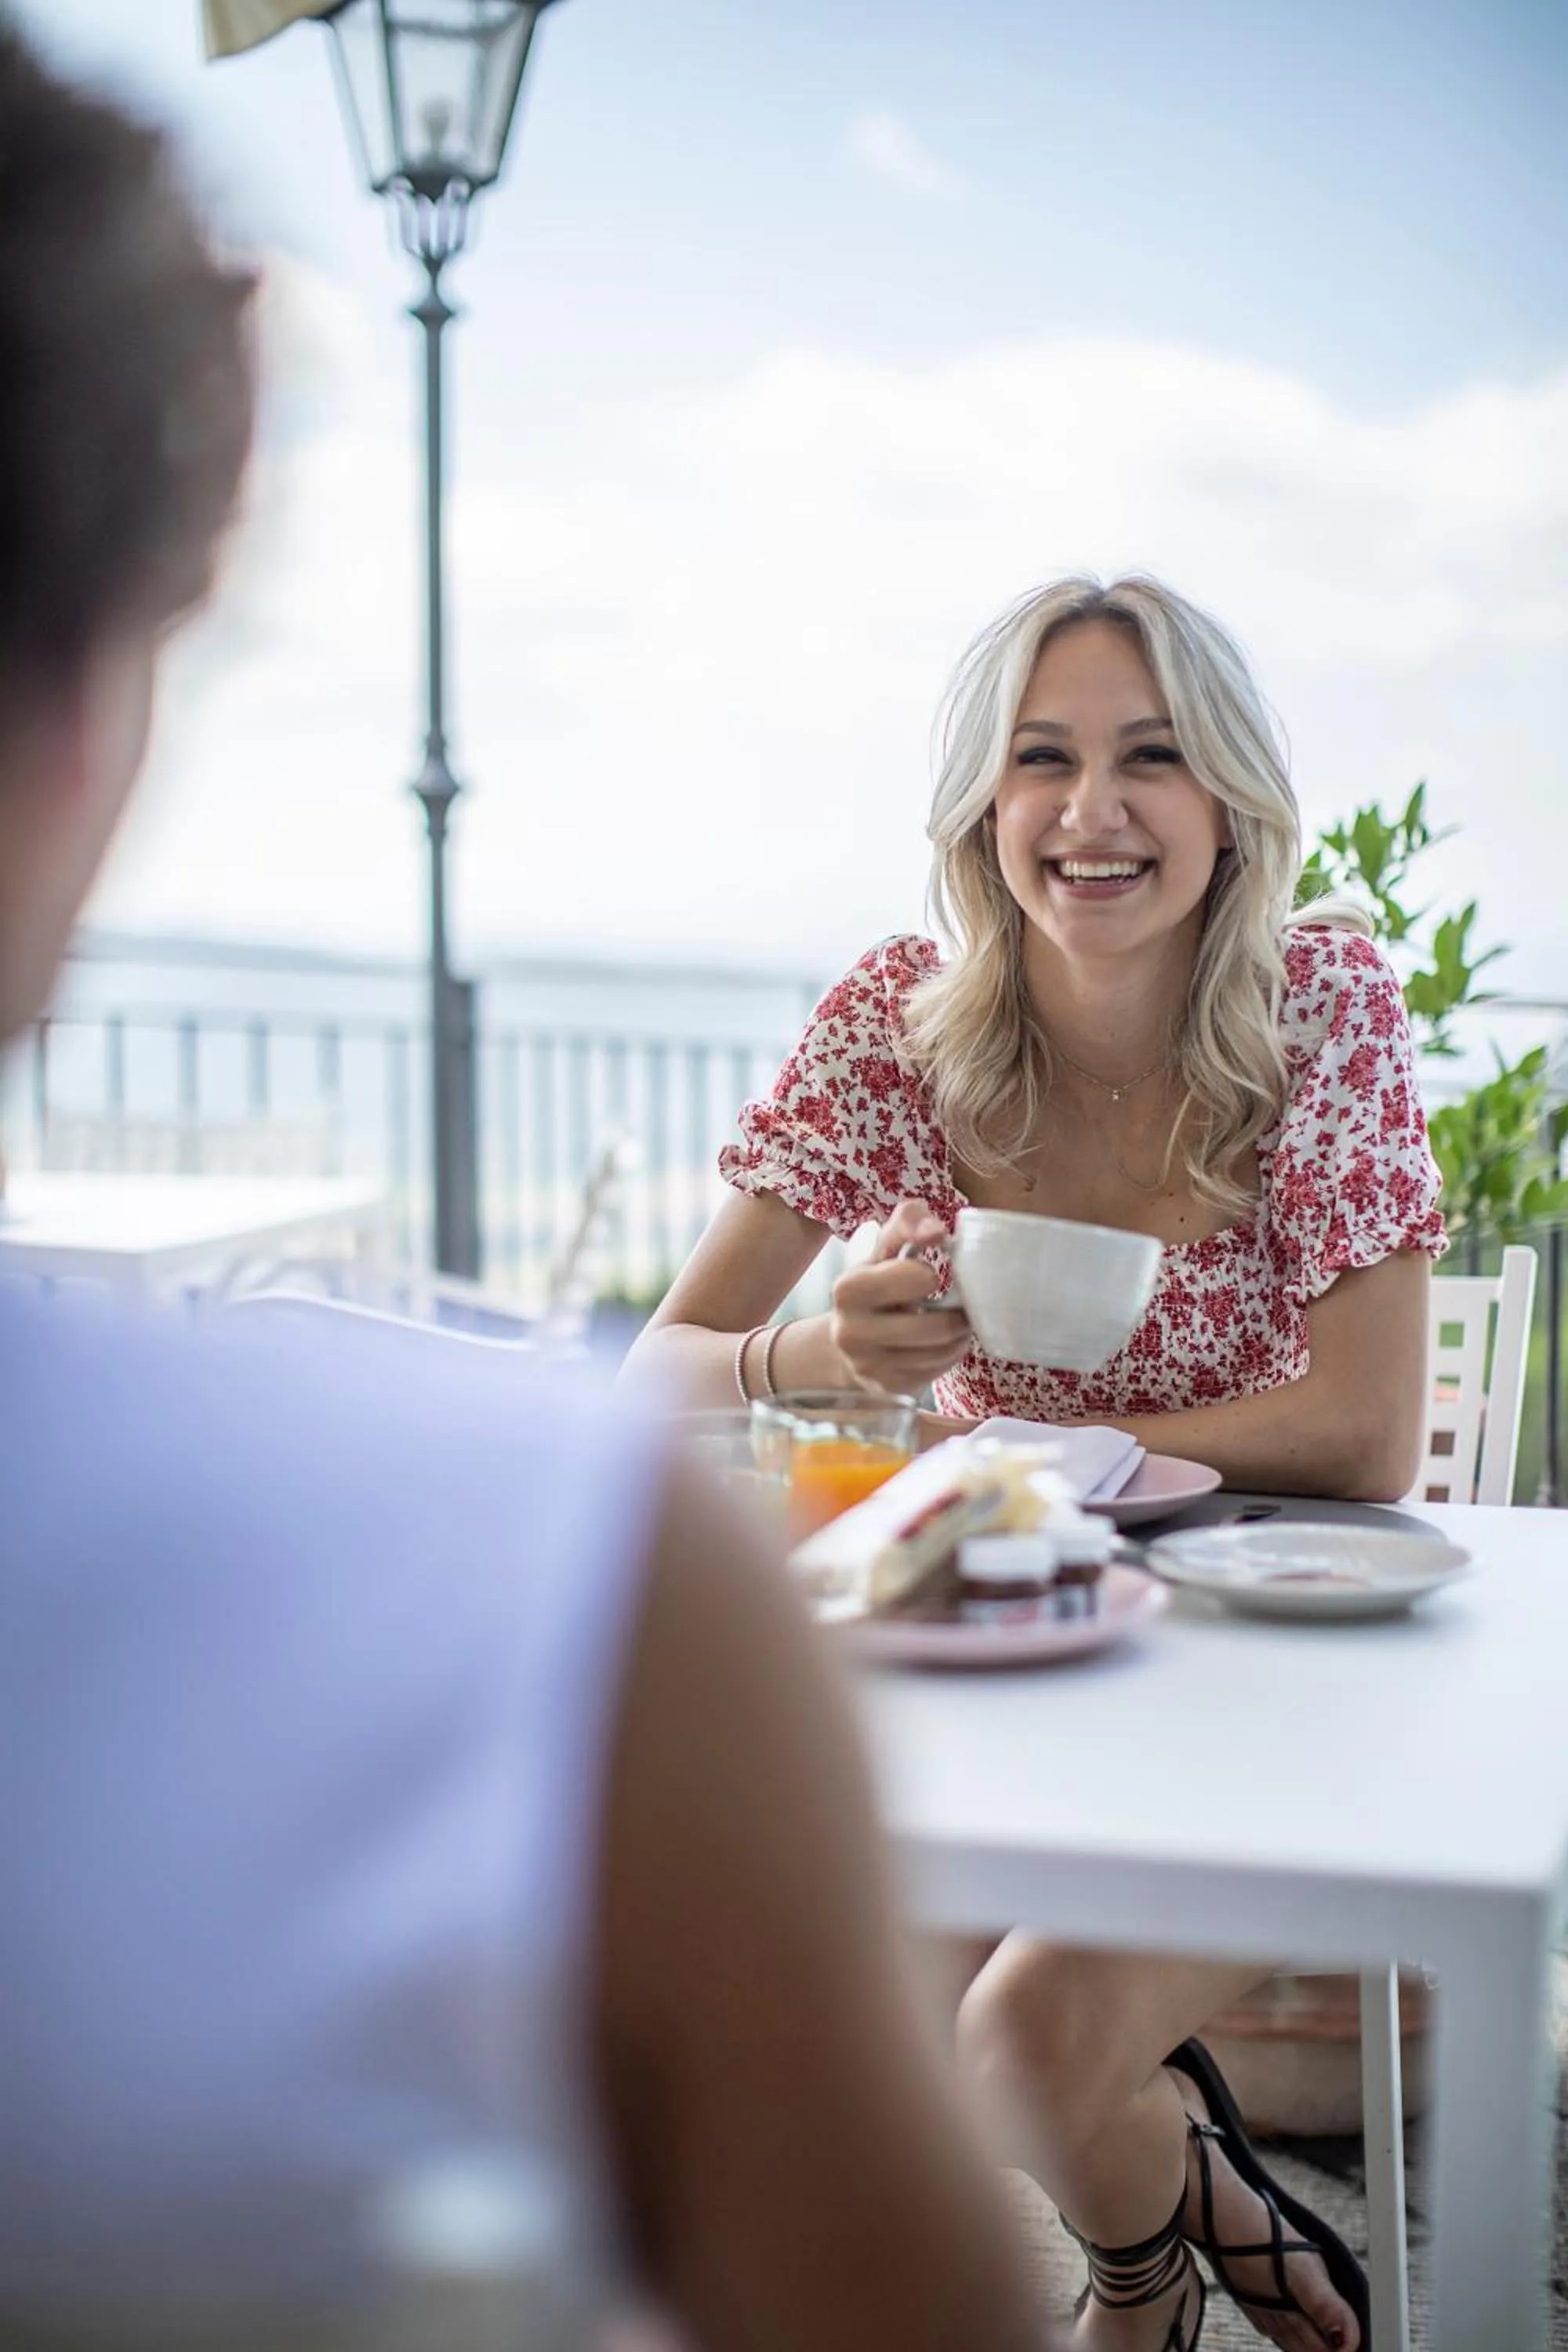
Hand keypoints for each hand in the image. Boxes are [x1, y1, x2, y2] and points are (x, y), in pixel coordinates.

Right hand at [830, 1200, 972, 1396]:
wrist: (849, 1338)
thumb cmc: (876, 1282)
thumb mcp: (886, 1245)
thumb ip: (909, 1221)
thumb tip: (936, 1231)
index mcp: (848, 1289)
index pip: (916, 1278)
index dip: (927, 1275)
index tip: (923, 1276)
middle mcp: (850, 1332)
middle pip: (936, 1327)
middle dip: (957, 1314)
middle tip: (957, 1305)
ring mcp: (867, 1367)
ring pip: (941, 1352)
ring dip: (958, 1336)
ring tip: (953, 1323)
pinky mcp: (887, 1389)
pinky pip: (936, 1372)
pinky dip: (948, 1355)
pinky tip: (940, 1344)